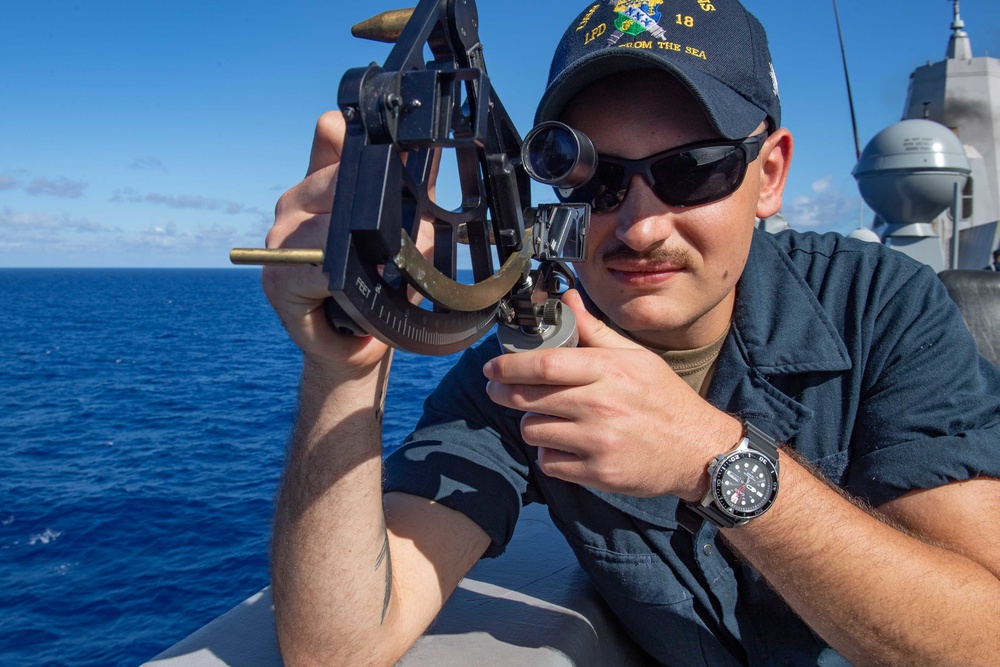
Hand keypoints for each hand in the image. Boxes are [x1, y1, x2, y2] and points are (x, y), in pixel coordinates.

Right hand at [261, 111, 436, 377]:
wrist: (360, 344)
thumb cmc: (383, 285)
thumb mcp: (407, 230)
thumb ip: (411, 191)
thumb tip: (426, 160)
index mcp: (323, 181)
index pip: (333, 135)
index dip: (359, 139)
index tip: (390, 151)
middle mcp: (296, 201)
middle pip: (338, 181)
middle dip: (377, 209)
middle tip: (400, 241)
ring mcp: (280, 237)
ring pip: (329, 224)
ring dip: (366, 249)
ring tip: (383, 272)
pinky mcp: (276, 276)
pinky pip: (314, 267)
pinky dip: (340, 279)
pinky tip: (349, 290)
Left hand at [482, 289, 741, 499]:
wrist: (698, 451)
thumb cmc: (665, 400)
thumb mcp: (637, 358)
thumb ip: (596, 332)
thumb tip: (567, 299)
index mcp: (610, 370)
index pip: (546, 363)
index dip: (510, 365)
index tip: (492, 367)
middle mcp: (602, 405)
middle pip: (530, 398)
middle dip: (505, 393)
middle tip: (498, 390)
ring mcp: (598, 442)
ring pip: (534, 430)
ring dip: (534, 423)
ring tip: (550, 418)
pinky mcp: (597, 473)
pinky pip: (548, 462)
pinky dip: (550, 454)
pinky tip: (566, 445)